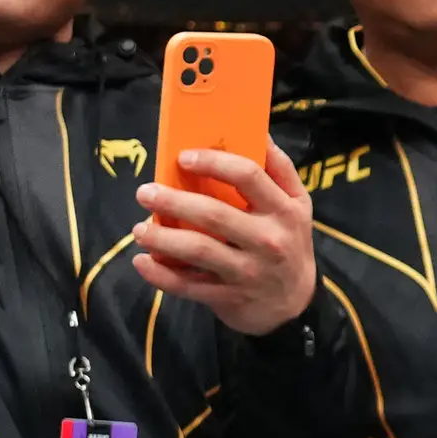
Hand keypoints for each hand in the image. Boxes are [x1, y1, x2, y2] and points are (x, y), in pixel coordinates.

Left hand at [134, 140, 317, 334]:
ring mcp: (246, 271)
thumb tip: (260, 132)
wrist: (293, 305)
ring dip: (162, 238)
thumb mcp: (298, 205)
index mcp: (283, 210)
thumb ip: (280, 169)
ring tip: (138, 229)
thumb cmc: (289, 243)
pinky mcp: (228, 296)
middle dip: (174, 201)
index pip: (248, 177)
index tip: (183, 157)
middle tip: (145, 192)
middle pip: (214, 215)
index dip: (213, 163)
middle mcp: (266, 240)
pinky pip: (188, 286)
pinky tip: (142, 261)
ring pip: (197, 250)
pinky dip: (160, 275)